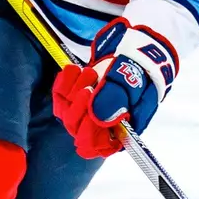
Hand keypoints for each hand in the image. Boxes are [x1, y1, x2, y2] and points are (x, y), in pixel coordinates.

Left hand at [52, 19, 177, 158]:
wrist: (133, 53)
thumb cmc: (139, 72)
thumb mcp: (132, 83)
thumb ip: (115, 99)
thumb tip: (98, 118)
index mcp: (118, 131)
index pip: (96, 146)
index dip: (89, 134)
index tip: (91, 116)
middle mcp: (99, 126)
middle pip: (76, 128)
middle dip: (80, 106)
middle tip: (90, 87)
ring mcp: (84, 112)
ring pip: (66, 112)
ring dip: (74, 90)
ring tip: (90, 72)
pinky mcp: (73, 97)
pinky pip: (59, 96)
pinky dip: (64, 82)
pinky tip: (75, 69)